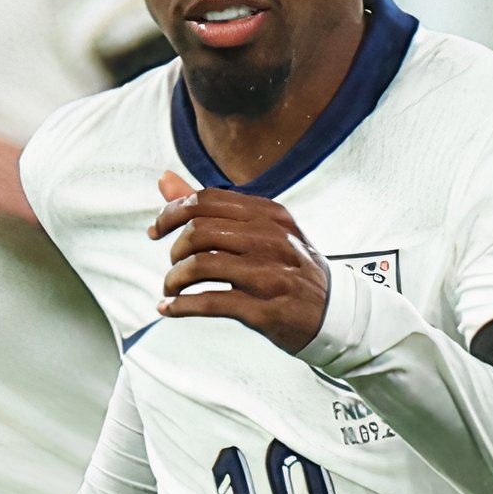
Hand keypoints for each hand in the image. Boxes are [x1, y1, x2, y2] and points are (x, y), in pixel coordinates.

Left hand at [149, 172, 329, 352]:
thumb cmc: (291, 269)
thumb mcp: (261, 230)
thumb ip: (211, 207)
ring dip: (175, 279)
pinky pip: (212, 302)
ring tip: (172, 288)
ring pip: (202, 265)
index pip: (206, 201)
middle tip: (173, 266)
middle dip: (175, 251)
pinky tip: (170, 308)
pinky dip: (182, 306)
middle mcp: (272, 240)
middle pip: (200, 232)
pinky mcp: (268, 310)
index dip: (171, 214)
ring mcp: (271, 275)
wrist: (336, 313)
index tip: (156, 231)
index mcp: (269, 215)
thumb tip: (164, 180)